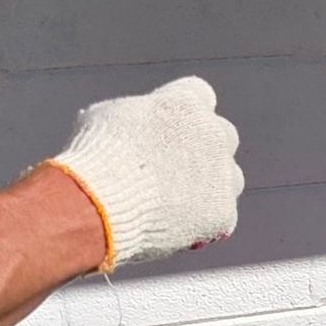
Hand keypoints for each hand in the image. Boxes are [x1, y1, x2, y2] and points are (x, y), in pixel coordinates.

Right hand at [46, 76, 242, 268]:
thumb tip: (124, 125)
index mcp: (186, 103)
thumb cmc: (95, 159)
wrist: (99, 204)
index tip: (171, 129)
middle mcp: (212, 133)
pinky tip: (180, 230)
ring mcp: (221, 174)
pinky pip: (221, 218)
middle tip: (179, 169)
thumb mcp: (104, 119)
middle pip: (223, 136)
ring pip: (230, 178)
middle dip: (204, 149)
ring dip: (211, 187)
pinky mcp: (222, 212)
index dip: (184, 114)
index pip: (199, 95)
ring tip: (178, 204)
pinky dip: (204, 224)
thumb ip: (130, 117)